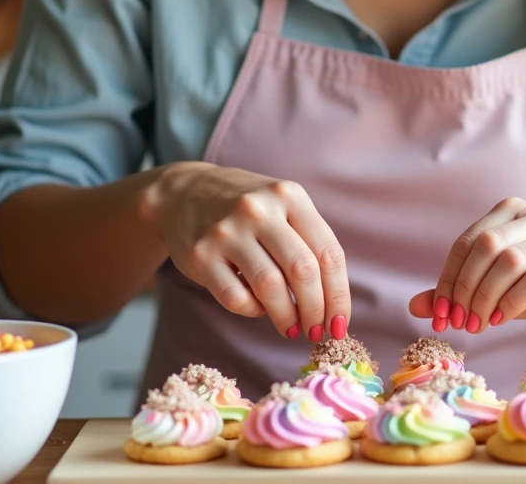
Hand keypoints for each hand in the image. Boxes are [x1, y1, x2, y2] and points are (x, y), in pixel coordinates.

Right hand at [142, 162, 349, 340]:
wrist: (185, 194)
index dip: (339, 295)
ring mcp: (227, 231)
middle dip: (315, 310)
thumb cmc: (249, 210)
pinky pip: (236, 298)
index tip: (340, 323)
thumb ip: (309, 243)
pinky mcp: (201, 255)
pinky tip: (258, 307)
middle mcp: (259, 209)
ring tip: (291, 328)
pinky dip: (253, 310)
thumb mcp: (283, 208)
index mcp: (289, 196)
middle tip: (317, 332)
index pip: (328, 252)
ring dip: (286, 317)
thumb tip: (332, 304)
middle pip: (302, 271)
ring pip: (270, 287)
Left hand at [408, 197, 525, 333]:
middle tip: (458, 321)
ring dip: (486, 297)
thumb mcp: (495, 286)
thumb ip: (459, 291)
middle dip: (465, 288)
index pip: (467, 241)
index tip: (440, 313)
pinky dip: (512, 302)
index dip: (448, 278)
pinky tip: (504, 318)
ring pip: (510, 261)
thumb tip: (416, 307)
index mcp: (511, 211)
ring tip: (479, 323)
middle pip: (486, 247)